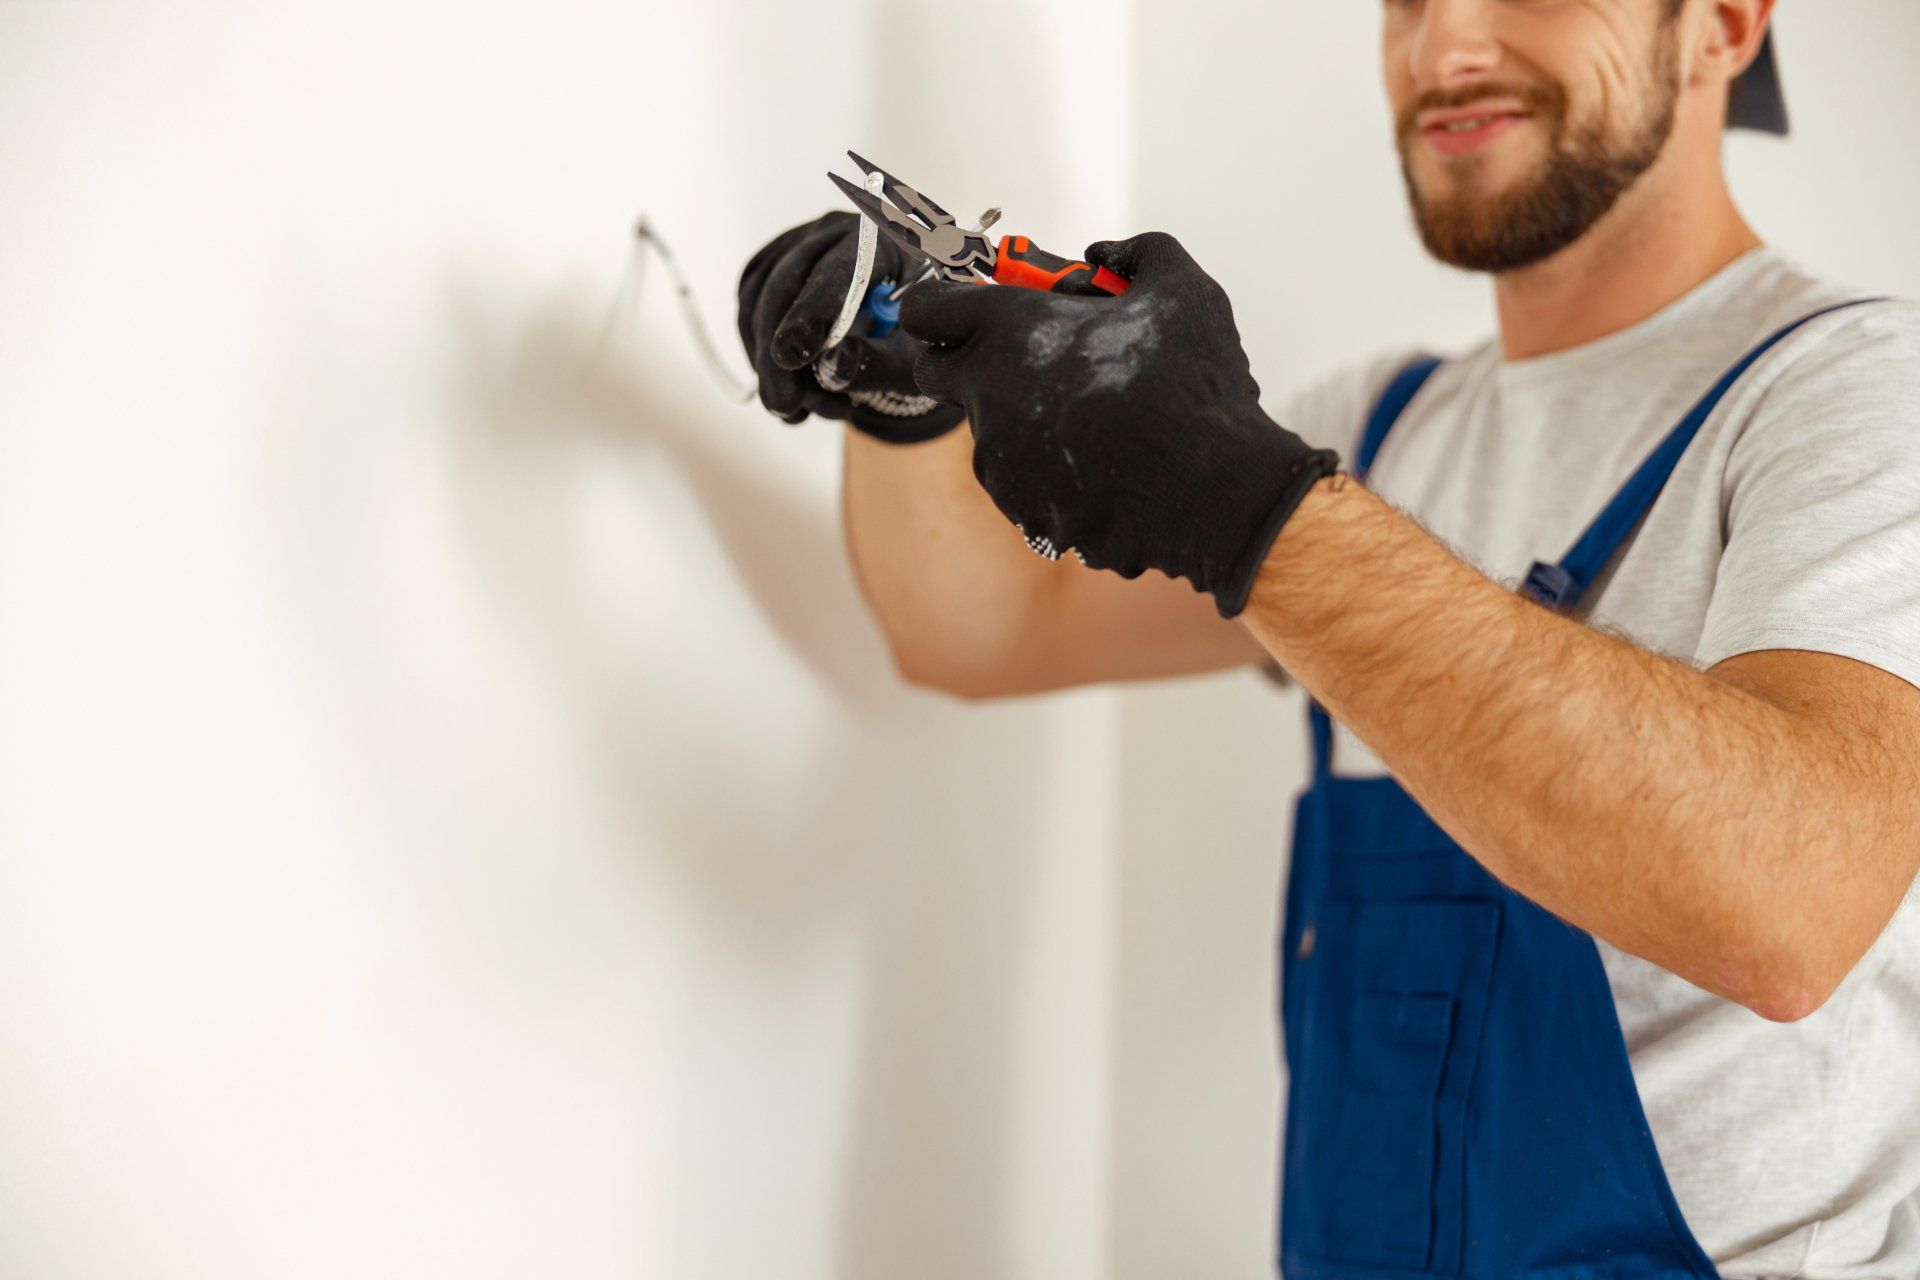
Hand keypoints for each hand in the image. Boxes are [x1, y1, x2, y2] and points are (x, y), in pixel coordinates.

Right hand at [736, 210, 965, 443]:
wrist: (900, 335)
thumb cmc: (916, 344)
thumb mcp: (912, 361)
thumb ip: (878, 363)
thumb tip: (834, 367)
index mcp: (883, 240)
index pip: (840, 270)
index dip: (812, 312)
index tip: (794, 355)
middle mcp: (833, 233)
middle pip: (786, 284)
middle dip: (778, 355)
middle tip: (783, 406)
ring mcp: (795, 247)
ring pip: (758, 302)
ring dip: (768, 364)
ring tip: (802, 410)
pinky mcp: (770, 269)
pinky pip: (747, 313)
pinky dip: (759, 358)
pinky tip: (790, 393)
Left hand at [898, 231, 1339, 617]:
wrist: (1212, 490)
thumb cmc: (1192, 386)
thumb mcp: (1180, 289)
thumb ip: (1136, 253)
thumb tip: (1105, 253)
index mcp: (1012, 331)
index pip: (926, 308)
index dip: (939, 303)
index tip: (963, 306)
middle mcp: (990, 394)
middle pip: (938, 370)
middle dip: (966, 358)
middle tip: (1023, 356)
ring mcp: (999, 457)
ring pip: (988, 427)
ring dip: (1021, 416)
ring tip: (1091, 415)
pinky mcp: (1019, 506)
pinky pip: (1020, 477)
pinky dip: (1046, 466)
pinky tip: (1101, 461)